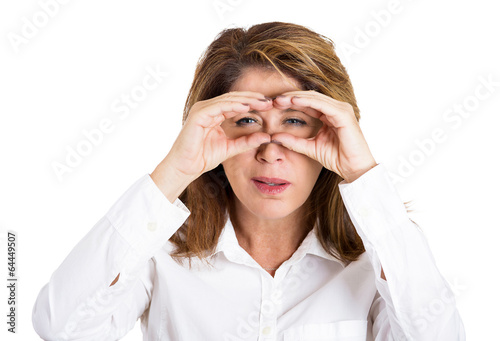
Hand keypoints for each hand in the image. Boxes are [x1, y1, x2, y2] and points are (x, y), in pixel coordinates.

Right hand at [157, 91, 272, 179]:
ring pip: (228, 99)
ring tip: (263, 102)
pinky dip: (234, 105)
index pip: (237, 103)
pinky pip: (219, 106)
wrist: (185, 167)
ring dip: (247, 100)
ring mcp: (202, 109)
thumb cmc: (202, 158)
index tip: (270, 106)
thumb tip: (267, 137)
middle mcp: (208, 108)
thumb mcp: (230, 148)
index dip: (253, 103)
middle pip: (234, 98)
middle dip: (253, 99)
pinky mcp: (198, 114)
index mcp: (214, 113)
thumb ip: (247, 142)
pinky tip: (247, 107)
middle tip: (271, 101)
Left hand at [271, 91, 376, 182]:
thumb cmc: (337, 158)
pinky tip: (294, 101)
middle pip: (309, 97)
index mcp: (329, 114)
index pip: (307, 103)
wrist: (354, 168)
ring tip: (280, 99)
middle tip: (273, 100)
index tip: (273, 105)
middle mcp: (336, 108)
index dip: (290, 102)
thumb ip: (293, 141)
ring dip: (296, 97)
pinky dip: (307, 101)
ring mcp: (341, 109)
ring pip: (314, 98)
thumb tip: (274, 137)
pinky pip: (322, 104)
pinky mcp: (343, 114)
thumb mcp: (309, 148)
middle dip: (290, 97)